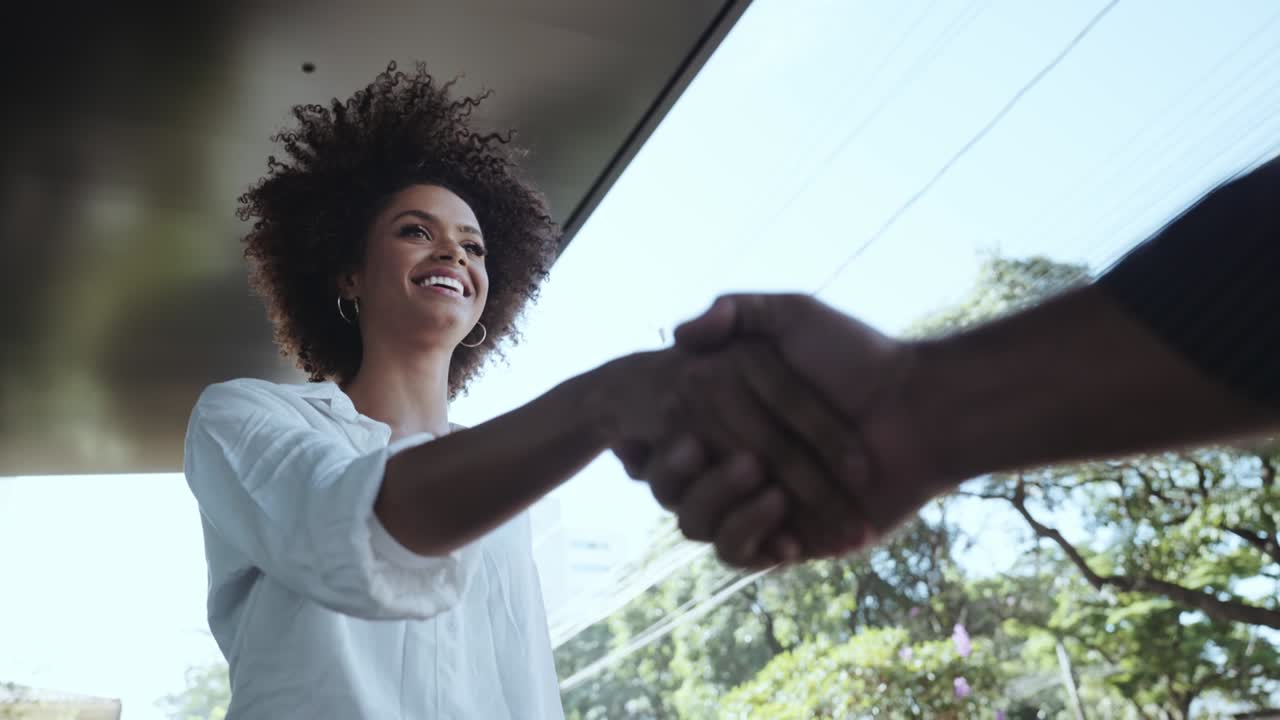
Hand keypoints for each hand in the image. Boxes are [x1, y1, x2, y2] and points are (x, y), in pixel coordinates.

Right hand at [650, 294, 950, 564]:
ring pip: (697, 525)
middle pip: (672, 487)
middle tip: (699, 446)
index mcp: (729, 417)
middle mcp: (738, 462)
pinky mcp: (790, 538)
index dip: (655, 441)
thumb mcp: (792, 314)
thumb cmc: (857, 356)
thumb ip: (736, 309)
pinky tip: (779, 512)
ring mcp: (761, 503)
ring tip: (760, 474)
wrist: (919, 409)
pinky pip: (738, 555)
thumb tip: (678, 331)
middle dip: (680, 471)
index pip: (668, 440)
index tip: (662, 426)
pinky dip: (748, 535)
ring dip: (718, 501)